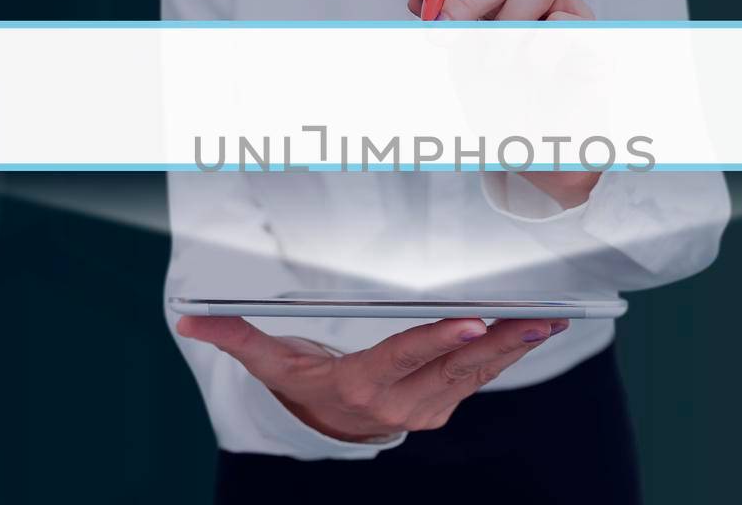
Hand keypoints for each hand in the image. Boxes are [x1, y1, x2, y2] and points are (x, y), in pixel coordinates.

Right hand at [176, 315, 567, 440]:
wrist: (329, 426)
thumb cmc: (303, 384)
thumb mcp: (271, 364)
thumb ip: (237, 338)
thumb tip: (192, 317)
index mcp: (361, 388)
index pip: (403, 359)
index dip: (438, 342)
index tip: (470, 322)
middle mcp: (399, 404)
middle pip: (454, 368)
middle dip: (497, 342)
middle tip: (534, 316)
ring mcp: (426, 409)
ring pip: (477, 375)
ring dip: (514, 346)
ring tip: (549, 317)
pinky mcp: (445, 405)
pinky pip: (481, 378)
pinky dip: (510, 353)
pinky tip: (536, 329)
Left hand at [409, 0, 601, 205]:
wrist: (543, 153)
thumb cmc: (504, 106)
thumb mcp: (464, 67)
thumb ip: (448, 32)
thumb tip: (420, 2)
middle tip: (445, 30)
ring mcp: (568, 12)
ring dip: (506, 25)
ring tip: (497, 67)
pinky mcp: (594, 37)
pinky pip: (567, 23)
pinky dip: (541, 50)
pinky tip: (536, 77)